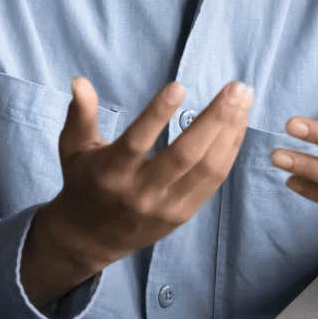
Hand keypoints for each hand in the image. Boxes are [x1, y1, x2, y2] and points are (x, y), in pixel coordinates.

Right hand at [23, 77, 251, 304]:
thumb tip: (79, 80)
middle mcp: (140, 192)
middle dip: (215, 119)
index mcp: (111, 172)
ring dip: (230, 131)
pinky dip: (229, 150)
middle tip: (236, 88)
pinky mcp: (183, 214)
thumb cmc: (84, 182)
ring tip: (243, 98)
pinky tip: (238, 124)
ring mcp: (165, 206)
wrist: (90, 238)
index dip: (157, 114)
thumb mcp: (73, 148)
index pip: (137, 142)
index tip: (179, 86)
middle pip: (185, 155)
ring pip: (206, 168)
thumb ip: (81, 114)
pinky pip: (213, 181)